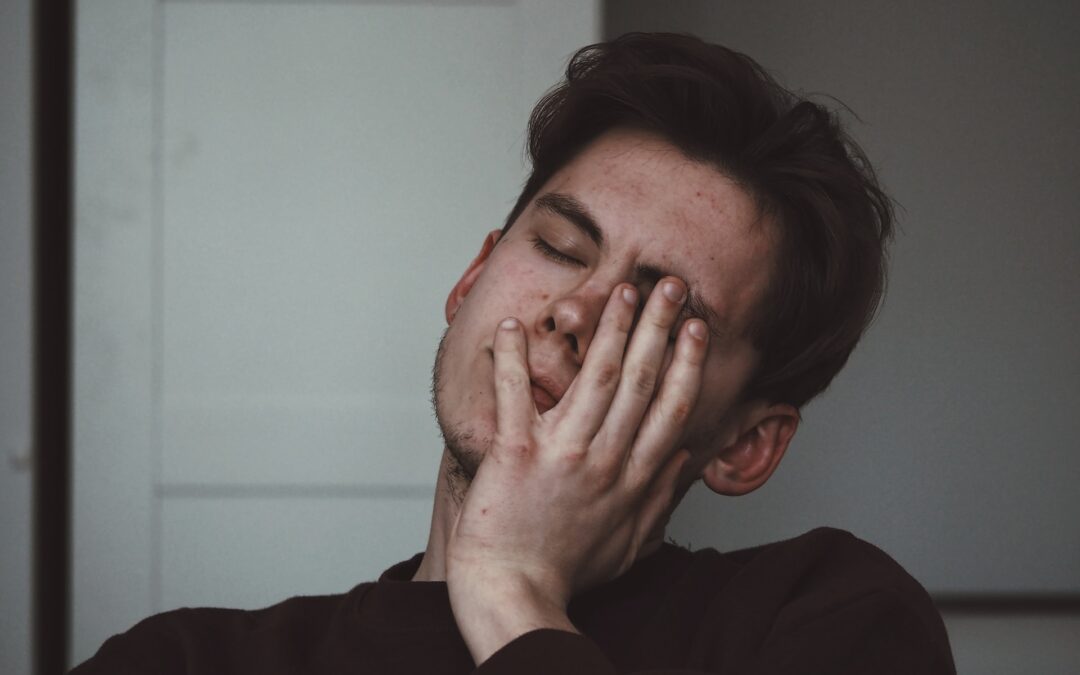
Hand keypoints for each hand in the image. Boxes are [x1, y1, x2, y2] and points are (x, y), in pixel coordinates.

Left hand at [445, 278, 708, 662]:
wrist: (514, 593)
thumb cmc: (566, 571)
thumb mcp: (629, 543)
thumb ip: (659, 499)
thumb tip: (686, 460)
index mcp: (633, 478)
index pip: (671, 408)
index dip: (687, 363)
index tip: (697, 328)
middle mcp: (605, 459)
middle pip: (641, 381)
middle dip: (659, 327)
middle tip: (671, 286)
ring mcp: (562, 454)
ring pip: (595, 378)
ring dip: (611, 329)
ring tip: (622, 290)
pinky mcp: (516, 455)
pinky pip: (515, 397)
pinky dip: (511, 360)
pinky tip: (512, 325)